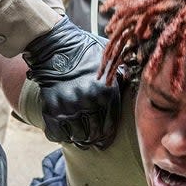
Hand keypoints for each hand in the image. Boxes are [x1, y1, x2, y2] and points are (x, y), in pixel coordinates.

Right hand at [23, 18, 120, 148]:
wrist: (56, 45)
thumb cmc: (85, 52)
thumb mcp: (108, 62)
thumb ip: (121, 76)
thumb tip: (134, 82)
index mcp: (106, 94)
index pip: (109, 127)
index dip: (107, 137)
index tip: (104, 140)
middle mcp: (88, 103)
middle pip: (93, 134)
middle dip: (93, 139)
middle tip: (90, 140)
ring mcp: (69, 106)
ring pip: (76, 136)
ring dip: (77, 138)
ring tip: (78, 136)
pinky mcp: (51, 108)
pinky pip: (56, 133)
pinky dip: (59, 136)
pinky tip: (62, 132)